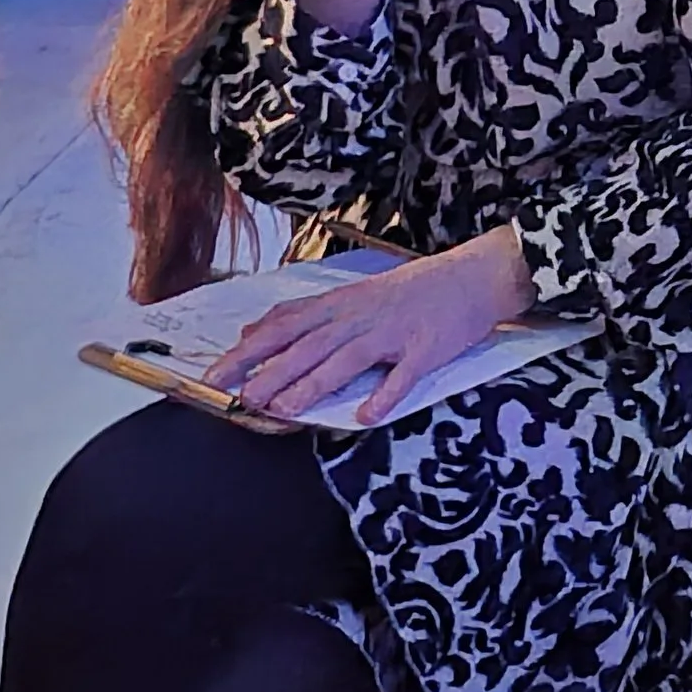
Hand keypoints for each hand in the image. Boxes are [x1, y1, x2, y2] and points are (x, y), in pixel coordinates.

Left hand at [207, 230, 532, 424]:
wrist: (475, 274)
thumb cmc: (414, 289)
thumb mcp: (354, 292)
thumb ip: (306, 313)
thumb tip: (255, 330)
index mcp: (342, 303)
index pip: (284, 325)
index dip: (249, 350)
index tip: (215, 373)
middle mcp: (361, 315)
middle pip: (309, 344)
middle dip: (272, 370)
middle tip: (241, 396)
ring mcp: (394, 332)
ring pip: (347, 359)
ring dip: (314, 384)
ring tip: (284, 408)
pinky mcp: (427, 348)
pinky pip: (403, 375)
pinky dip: (384, 395)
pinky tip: (364, 416)